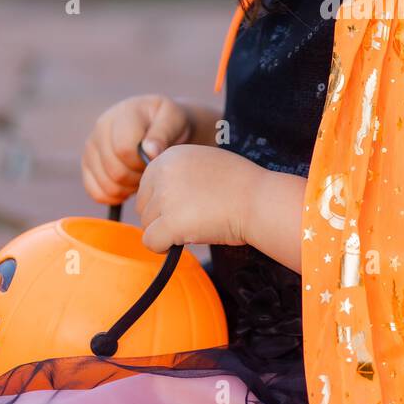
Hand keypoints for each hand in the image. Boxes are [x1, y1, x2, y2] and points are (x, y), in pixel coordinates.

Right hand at [81, 94, 193, 205]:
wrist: (157, 124)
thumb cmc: (168, 122)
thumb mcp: (173, 120)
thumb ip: (162, 133)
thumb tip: (149, 151)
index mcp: (123, 114)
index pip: (124, 150)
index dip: (143, 162)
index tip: (155, 160)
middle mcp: (101, 128)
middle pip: (115, 171)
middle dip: (138, 177)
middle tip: (151, 171)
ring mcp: (91, 147)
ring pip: (107, 184)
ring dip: (129, 188)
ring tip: (142, 176)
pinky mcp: (87, 164)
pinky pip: (96, 192)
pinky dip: (115, 196)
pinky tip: (129, 187)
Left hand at [134, 144, 257, 253]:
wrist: (260, 201)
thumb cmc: (242, 186)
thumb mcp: (206, 163)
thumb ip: (180, 173)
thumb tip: (159, 195)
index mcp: (170, 155)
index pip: (147, 185)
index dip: (164, 201)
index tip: (186, 206)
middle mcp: (163, 172)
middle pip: (143, 205)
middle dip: (162, 217)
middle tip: (191, 219)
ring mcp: (166, 196)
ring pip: (146, 225)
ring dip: (166, 231)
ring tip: (196, 226)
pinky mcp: (170, 222)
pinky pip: (151, 242)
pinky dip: (164, 247)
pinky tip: (185, 241)